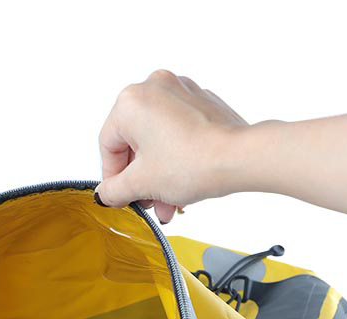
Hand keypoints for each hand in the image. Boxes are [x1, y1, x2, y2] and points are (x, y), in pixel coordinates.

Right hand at [97, 69, 248, 222]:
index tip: (120, 196)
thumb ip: (115, 190)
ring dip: (159, 174)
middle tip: (147, 202)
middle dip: (141, 179)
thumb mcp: (142, 184)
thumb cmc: (194, 162)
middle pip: (134, 142)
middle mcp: (154, 87)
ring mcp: (181, 92)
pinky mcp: (202, 102)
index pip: (108, 146)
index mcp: (130, 102)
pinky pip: (178, 132)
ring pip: (157, 139)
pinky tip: (183, 183)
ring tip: (168, 202)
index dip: (113, 177)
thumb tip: (106, 193)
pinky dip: (177, 157)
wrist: (240, 158)